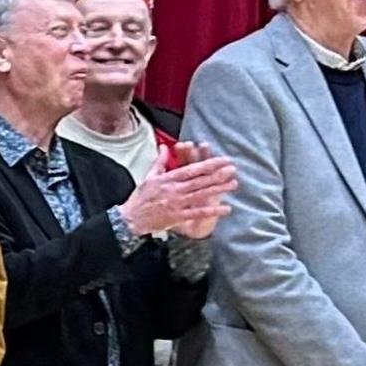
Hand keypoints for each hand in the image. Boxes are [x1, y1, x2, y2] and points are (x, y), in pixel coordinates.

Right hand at [119, 155, 235, 239]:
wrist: (131, 218)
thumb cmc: (141, 197)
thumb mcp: (149, 176)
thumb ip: (160, 161)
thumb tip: (165, 146)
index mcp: (168, 178)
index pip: (192, 169)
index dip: (209, 164)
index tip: (223, 160)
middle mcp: (174, 189)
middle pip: (200, 180)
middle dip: (218, 174)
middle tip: (233, 169)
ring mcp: (177, 203)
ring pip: (201, 194)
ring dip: (218, 189)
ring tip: (233, 184)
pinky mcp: (178, 217)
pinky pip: (198, 213)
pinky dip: (213, 211)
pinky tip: (226, 208)